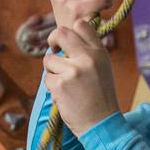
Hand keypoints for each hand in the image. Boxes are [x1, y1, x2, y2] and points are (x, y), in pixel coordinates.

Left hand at [42, 20, 120, 135]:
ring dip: (52, 72)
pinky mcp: (61, 84)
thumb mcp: (102, 69)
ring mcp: (73, 70)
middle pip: (61, 33)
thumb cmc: (101, 98)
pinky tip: (65, 97)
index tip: (65, 42)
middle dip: (52, 41)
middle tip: (53, 51)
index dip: (70, 31)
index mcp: (100, 52)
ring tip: (65, 85)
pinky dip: (53, 88)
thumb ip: (88, 53)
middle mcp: (87, 57)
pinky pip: (47, 80)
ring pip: (49, 60)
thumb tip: (65, 41)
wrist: (102, 124)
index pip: (82, 25)